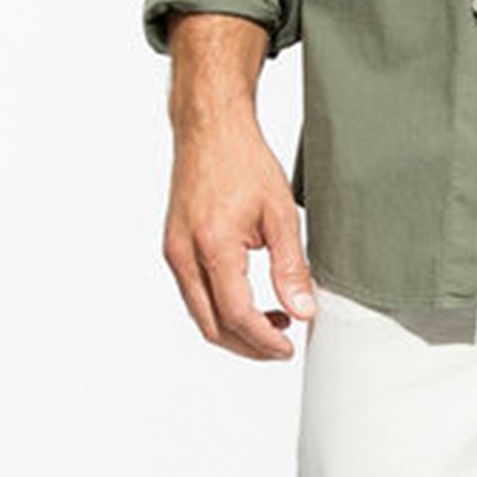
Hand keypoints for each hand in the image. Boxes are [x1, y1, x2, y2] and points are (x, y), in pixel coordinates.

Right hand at [158, 10, 314, 358]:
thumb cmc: (242, 161)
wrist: (209, 129)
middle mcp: (184, 254)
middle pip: (213, 327)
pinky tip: (250, 302)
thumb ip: (292, 268)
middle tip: (283, 344)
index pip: (237, 315)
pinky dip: (220, 311)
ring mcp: (173, 254)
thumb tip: (303, 311)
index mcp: (213, 245)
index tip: (289, 347)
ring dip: (235, 331)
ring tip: (273, 322)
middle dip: (249, 346)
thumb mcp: (280, 214)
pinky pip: (194, 297)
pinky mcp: (173, 250)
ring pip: (201, 317)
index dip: (264, 340)